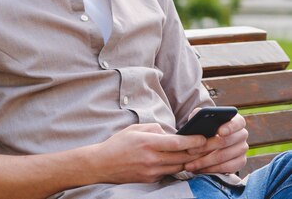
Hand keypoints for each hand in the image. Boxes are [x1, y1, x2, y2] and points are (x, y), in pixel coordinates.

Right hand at [91, 123, 206, 183]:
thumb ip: (154, 129)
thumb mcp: (134, 129)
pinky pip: (169, 173)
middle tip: (206, 146)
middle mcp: (152, 158)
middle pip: (183, 157)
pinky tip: (175, 161)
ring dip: (188, 160)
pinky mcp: (150, 180)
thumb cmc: (118, 144)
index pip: (178, 143)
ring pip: (179, 167)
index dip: (194, 141)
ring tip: (193, 153)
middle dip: (197, 152)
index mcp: (148, 142)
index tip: (203, 138)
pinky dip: (174, 167)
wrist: (102, 164)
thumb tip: (170, 132)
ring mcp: (152, 171)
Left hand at [183, 111, 248, 173]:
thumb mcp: (200, 117)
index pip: (238, 122)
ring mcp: (242, 149)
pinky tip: (199, 169)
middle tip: (190, 151)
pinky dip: (212, 169)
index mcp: (236, 121)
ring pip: (224, 156)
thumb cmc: (204, 126)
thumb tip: (197, 118)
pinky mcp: (241, 162)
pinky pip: (227, 168)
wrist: (208, 140)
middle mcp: (242, 134)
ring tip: (190, 164)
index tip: (219, 132)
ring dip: (204, 161)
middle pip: (226, 141)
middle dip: (206, 147)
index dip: (229, 127)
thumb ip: (199, 115)